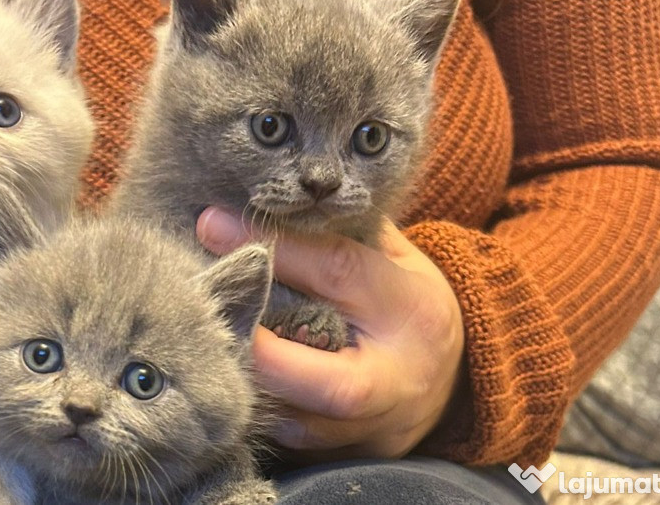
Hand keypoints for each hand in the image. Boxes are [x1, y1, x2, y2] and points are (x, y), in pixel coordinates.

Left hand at [196, 207, 465, 459]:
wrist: (453, 374)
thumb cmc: (406, 300)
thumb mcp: (390, 255)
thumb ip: (333, 233)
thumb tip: (252, 206)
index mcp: (412, 309)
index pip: (339, 270)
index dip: (274, 247)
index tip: (213, 225)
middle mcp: (399, 378)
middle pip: (329, 383)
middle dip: (262, 353)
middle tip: (206, 312)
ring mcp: (377, 427)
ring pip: (303, 424)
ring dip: (251, 385)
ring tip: (207, 342)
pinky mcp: (351, 452)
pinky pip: (294, 441)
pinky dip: (260, 407)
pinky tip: (229, 374)